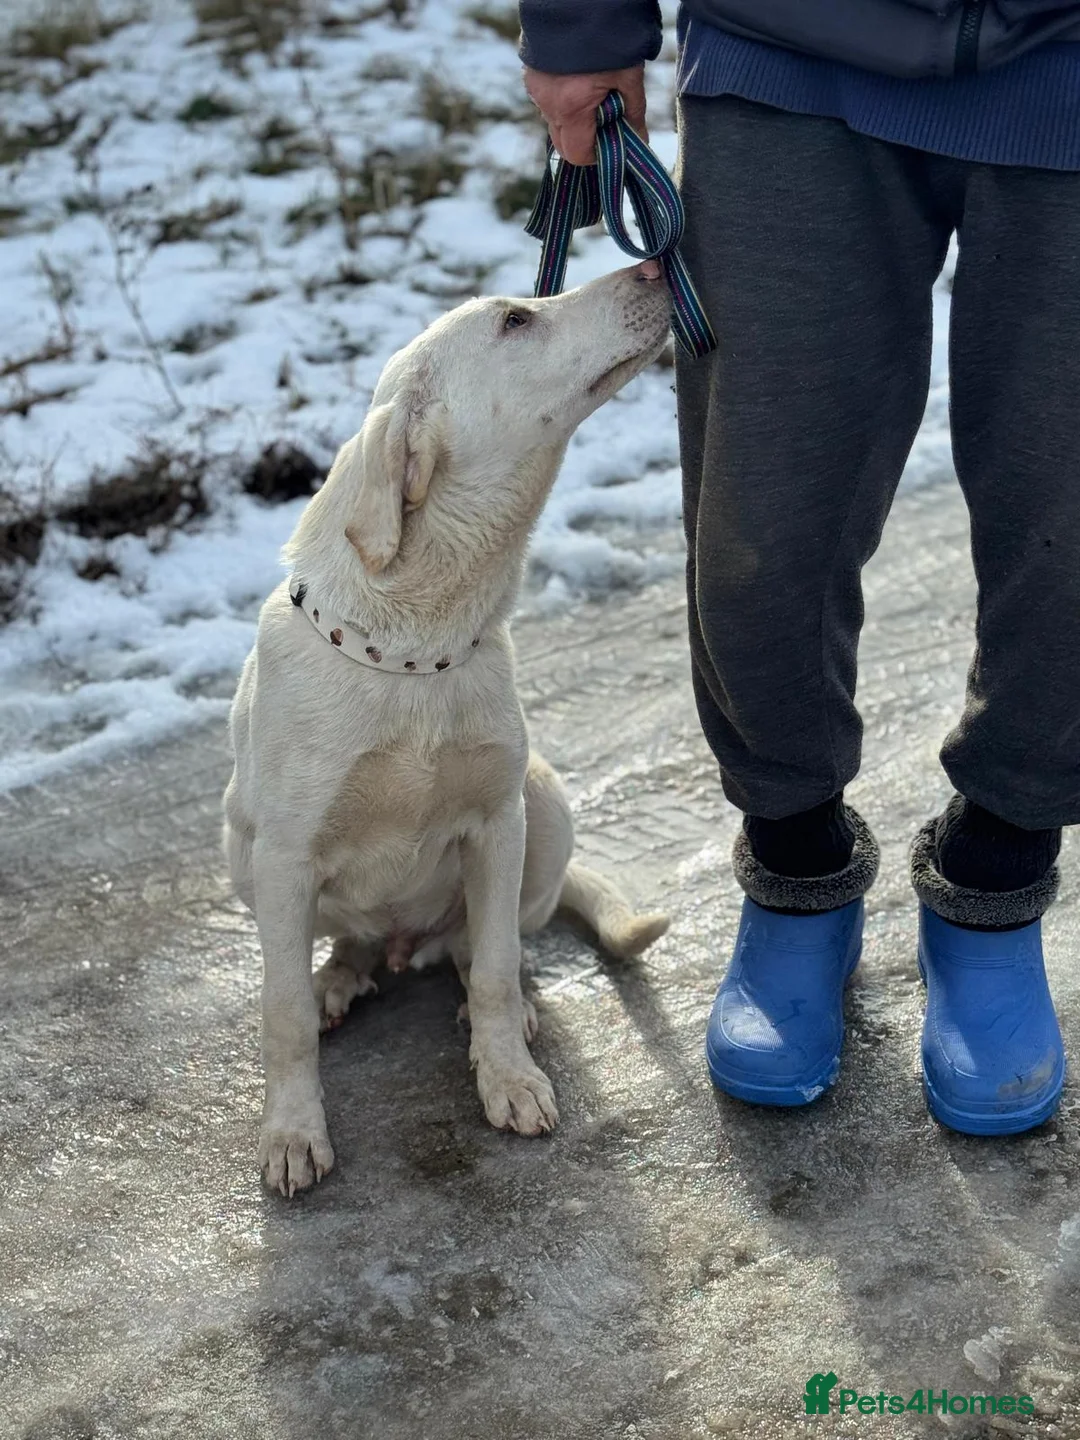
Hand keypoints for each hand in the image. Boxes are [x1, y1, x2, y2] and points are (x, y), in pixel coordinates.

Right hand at [523, 65, 647, 166]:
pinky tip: (578, 76)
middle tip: (605, 116)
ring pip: (555, 120)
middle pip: (563, 141)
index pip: (577, 155)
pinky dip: (564, 97)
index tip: (612, 141)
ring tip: (593, 89)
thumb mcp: (629, 76)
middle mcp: (547, 103)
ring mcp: (535, 88)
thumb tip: (640, 142)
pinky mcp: (531, 73)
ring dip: (574, 116)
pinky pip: (547, 99)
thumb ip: (633, 114)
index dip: (596, 155)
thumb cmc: (609, 34)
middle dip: (585, 137)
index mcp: (571, 108)